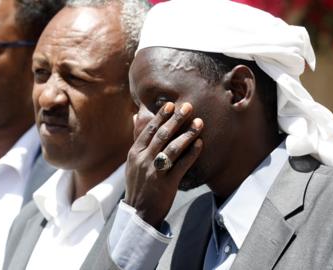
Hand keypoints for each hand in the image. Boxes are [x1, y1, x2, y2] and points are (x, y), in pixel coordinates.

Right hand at [125, 102, 203, 227]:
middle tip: (188, 106)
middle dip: (176, 119)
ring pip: (173, 148)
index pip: (149, 130)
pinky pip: (181, 165)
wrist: (139, 212)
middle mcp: (143, 160)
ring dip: (187, 133)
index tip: (171, 104)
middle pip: (162, 135)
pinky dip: (191, 153)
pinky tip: (200, 143)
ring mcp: (155, 171)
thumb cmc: (138, 184)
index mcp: (135, 153)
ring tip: (199, 123)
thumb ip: (137, 139)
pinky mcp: (166, 183)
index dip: (161, 116)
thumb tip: (136, 116)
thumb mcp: (132, 162)